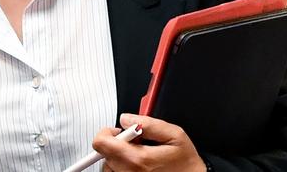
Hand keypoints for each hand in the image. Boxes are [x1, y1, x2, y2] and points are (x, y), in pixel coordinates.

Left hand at [92, 113, 206, 171]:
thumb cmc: (185, 161)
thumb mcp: (174, 134)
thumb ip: (147, 123)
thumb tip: (126, 119)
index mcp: (139, 160)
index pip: (101, 144)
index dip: (107, 132)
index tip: (120, 132)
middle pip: (104, 154)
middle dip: (116, 144)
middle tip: (135, 144)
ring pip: (109, 166)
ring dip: (118, 158)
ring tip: (138, 156)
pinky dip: (122, 167)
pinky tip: (137, 165)